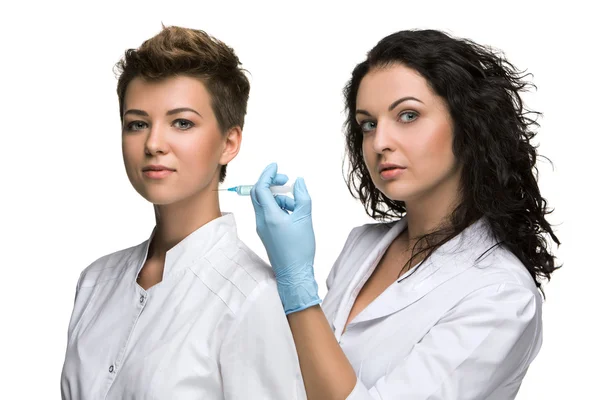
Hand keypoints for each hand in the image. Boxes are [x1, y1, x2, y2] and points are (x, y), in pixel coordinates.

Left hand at [250, 163, 320, 313]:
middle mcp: (261, 220)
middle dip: (270, 182)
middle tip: (285, 179)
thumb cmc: (300, 249)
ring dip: (279, 197)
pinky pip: (268, 213)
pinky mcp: (266, 233)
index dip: (267, 174)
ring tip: (296, 204)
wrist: (294, 274)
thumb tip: (299, 182)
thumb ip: (302, 197)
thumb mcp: (305, 218)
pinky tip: (293, 214)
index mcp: (269, 216)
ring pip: (265, 204)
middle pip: (258, 194)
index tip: (275, 166)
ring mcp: (262, 228)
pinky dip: (279, 207)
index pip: (261, 188)